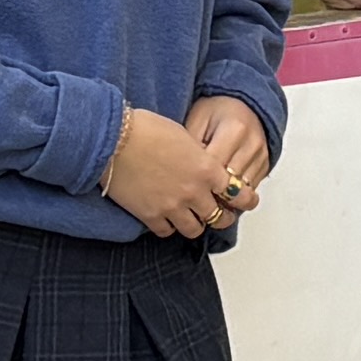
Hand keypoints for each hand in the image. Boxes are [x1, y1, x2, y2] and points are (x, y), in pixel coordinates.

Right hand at [101, 108, 233, 238]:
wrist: (113, 139)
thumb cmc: (144, 129)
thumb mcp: (183, 135)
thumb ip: (199, 155)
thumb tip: (202, 163)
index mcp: (206, 168)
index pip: (237, 192)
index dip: (245, 199)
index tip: (248, 201)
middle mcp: (194, 191)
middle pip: (219, 217)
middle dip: (222, 216)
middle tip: (220, 215)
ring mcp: (173, 206)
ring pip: (195, 229)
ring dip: (195, 224)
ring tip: (192, 219)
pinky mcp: (150, 215)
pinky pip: (166, 232)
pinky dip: (169, 227)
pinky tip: (166, 220)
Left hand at [180, 96, 276, 222]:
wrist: (244, 104)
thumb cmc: (216, 112)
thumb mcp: (198, 119)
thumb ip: (191, 145)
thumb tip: (183, 173)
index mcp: (234, 128)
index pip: (214, 165)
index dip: (197, 178)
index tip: (181, 188)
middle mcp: (252, 143)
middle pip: (230, 182)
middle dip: (210, 194)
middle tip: (190, 204)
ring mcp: (262, 156)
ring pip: (242, 190)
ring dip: (224, 200)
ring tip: (204, 206)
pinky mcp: (266, 165)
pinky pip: (250, 189)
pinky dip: (235, 197)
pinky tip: (219, 198)